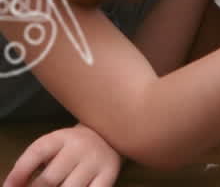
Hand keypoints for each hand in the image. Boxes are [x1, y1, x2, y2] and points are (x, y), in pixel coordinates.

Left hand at [4, 124, 120, 186]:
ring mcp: (96, 162)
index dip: (18, 174)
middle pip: (49, 179)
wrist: (108, 137)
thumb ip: (32, 165)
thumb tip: (12, 186)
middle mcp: (80, 147)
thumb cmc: (70, 149)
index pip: (35, 154)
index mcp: (61, 138)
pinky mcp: (109, 174)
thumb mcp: (52, 148)